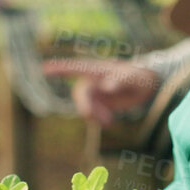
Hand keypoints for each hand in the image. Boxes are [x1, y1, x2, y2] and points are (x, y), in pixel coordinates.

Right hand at [41, 58, 160, 125]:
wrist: (147, 86)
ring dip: (93, 115)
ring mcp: (94, 91)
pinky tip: (109, 121)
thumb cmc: (141, 77)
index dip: (59, 68)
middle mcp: (93, 79)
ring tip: (110, 122)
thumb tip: (107, 85)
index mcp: (98, 69)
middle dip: (87, 107)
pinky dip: (97, 118)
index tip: (42, 68)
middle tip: (105, 121)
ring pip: (84, 105)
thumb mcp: (135, 78)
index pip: (75, 68)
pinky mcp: (98, 102)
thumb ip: (121, 80)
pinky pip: (91, 112)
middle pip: (80, 93)